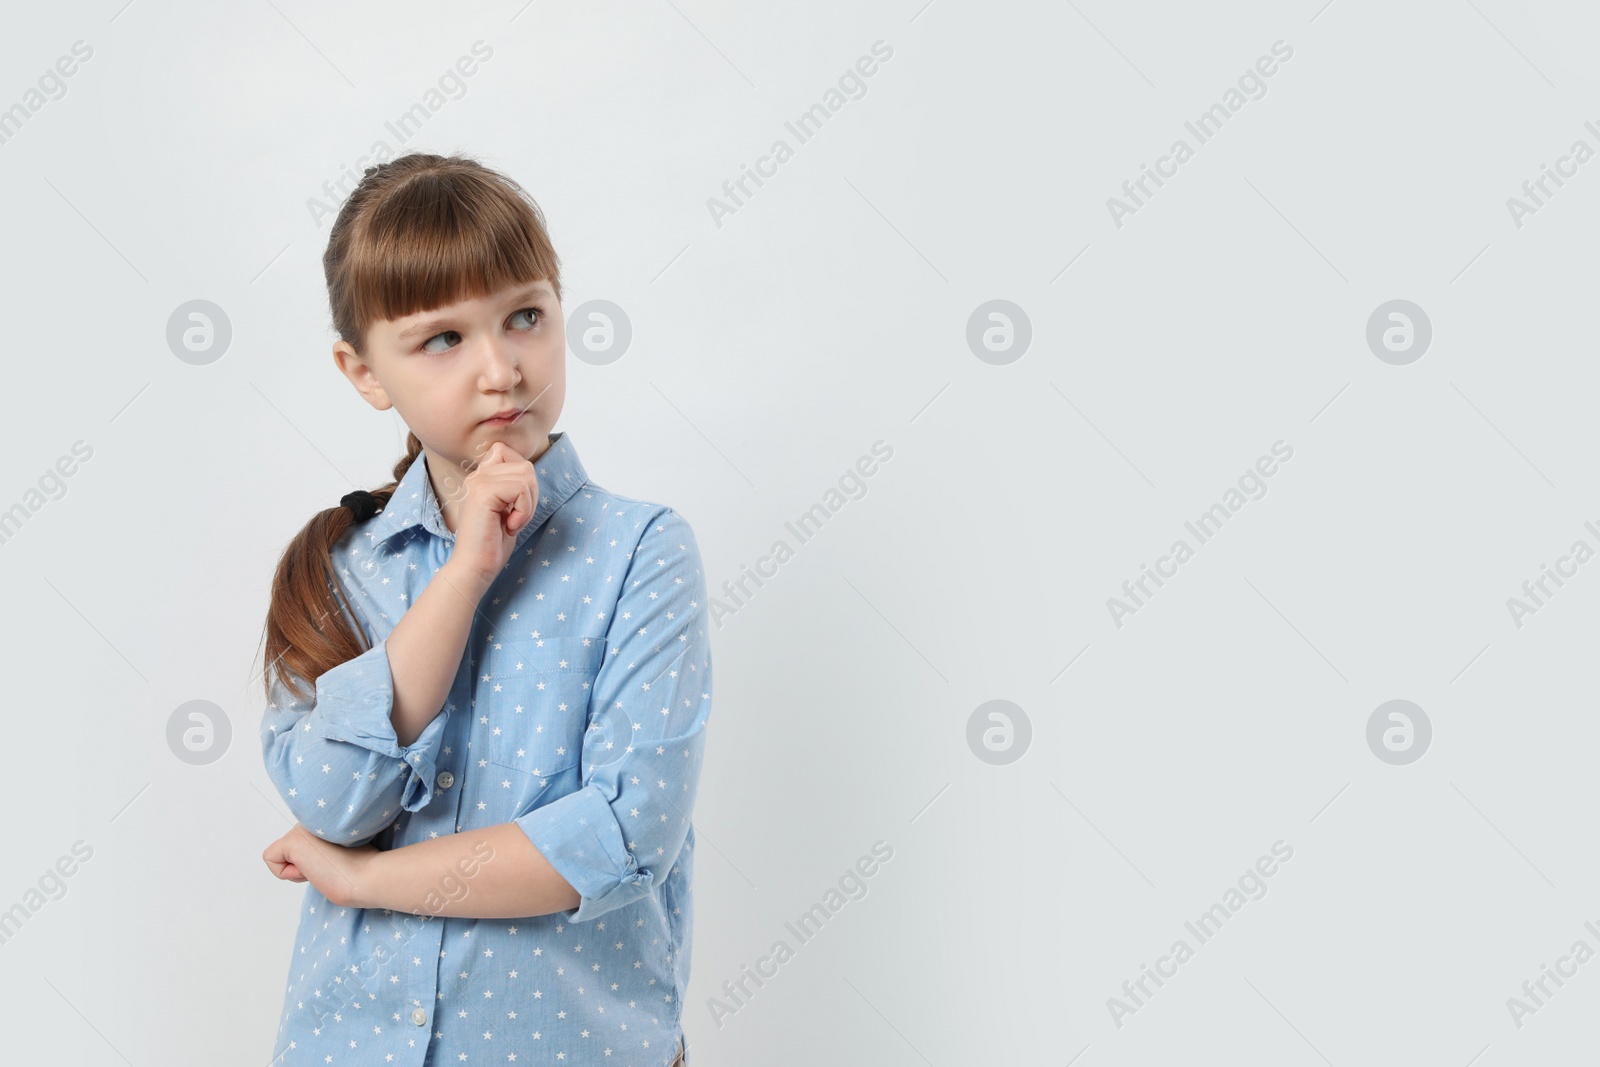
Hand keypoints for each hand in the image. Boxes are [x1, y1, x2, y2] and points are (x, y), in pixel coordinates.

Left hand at [262, 823, 378, 907]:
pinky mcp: (292, 841)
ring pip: (284, 855)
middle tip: (330, 866)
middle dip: (307, 865)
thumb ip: (327, 847)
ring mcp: (302, 827)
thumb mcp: (343, 852)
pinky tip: (310, 870)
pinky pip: (272, 860)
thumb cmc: (361, 871)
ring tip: (324, 866)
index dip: (318, 860)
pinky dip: (288, 873)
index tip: (338, 861)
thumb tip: (312, 860)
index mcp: (327, 819)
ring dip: (300, 870)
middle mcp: (313, 819)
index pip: (308, 842)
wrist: (367, 875)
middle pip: (294, 850)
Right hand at [446, 441, 540, 589]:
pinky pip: (521, 488)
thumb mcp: (506, 509)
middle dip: (531, 494)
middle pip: (524, 465)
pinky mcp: (483, 493)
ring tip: (512, 522)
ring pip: (526, 475)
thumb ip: (512, 487)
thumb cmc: (492, 544)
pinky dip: (524, 510)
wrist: (474, 568)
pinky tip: (509, 526)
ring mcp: (478, 482)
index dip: (522, 477)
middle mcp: (477, 476)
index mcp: (481, 478)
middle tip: (516, 517)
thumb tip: (528, 471)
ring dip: (528, 504)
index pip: (507, 451)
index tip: (514, 505)